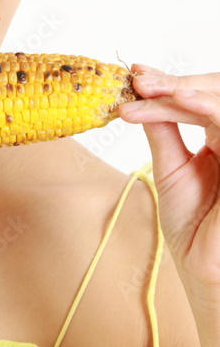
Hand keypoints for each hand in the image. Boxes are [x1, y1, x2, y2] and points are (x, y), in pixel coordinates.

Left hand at [118, 64, 219, 306]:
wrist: (206, 271)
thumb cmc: (193, 227)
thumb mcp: (172, 170)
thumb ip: (164, 132)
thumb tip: (141, 96)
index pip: (200, 101)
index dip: (169, 84)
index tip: (134, 75)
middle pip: (214, 93)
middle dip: (174, 81)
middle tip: (138, 79)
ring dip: (184, 89)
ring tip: (147, 88)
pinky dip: (205, 106)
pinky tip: (176, 100)